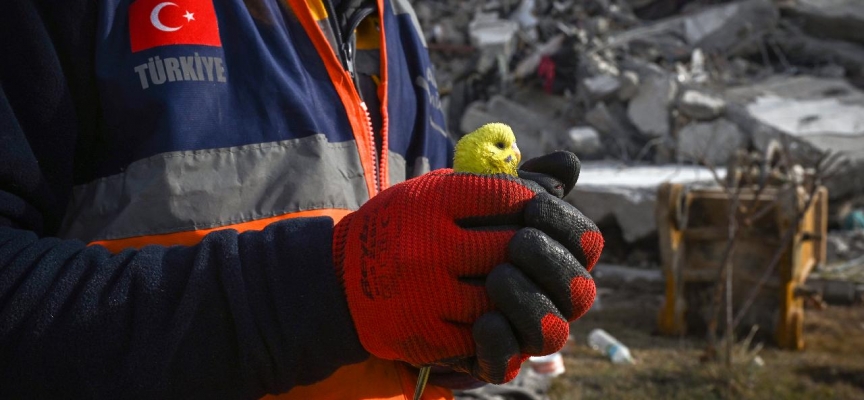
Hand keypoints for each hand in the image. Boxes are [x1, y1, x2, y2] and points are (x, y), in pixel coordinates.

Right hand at [333, 152, 601, 382]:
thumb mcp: (437, 192)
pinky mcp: (425, 334)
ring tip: (516, 283)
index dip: (534, 207)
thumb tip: (569, 167)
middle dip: (534, 252)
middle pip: (516, 247)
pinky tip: (493, 311)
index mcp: (431, 202)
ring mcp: (426, 293)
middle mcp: (427, 246)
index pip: (511, 197)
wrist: (339, 281)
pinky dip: (495, 323)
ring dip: (518, 291)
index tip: (535, 214)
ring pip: (505, 296)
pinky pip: (482, 332)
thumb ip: (499, 183)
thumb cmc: (402, 229)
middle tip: (535, 254)